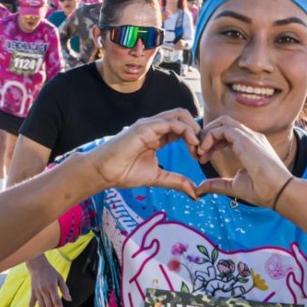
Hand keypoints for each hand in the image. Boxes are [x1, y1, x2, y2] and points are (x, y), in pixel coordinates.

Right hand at [26, 256, 69, 306]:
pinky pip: (31, 305)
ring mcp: (37, 293)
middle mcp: (44, 291)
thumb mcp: (60, 278)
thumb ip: (64, 289)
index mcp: (52, 287)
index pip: (57, 302)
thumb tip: (69, 299)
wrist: (37, 265)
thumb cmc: (50, 271)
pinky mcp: (32, 293)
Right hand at [86, 110, 200, 199]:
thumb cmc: (124, 173)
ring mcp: (149, 125)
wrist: (105, 172)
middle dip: (197, 130)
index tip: (200, 157)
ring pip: (179, 115)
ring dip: (194, 129)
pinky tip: (191, 144)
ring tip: (198, 146)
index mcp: (157, 136)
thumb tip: (195, 192)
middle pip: (183, 116)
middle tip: (202, 150)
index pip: (182, 128)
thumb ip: (176, 181)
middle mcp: (154, 127)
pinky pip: (170, 122)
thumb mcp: (157, 178)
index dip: (195, 139)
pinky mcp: (145, 127)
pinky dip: (185, 131)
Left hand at [194, 117, 294, 208]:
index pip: (227, 133)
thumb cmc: (263, 190)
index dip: (211, 142)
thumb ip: (217, 184)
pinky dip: (209, 136)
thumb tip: (199, 188)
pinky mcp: (245, 139)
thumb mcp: (234, 185)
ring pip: (222, 123)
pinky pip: (222, 129)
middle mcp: (250, 137)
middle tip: (198, 152)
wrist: (280, 192)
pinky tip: (205, 151)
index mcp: (250, 145)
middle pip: (223, 124)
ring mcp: (249, 136)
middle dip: (207, 135)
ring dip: (207, 135)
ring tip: (200, 152)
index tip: (203, 158)